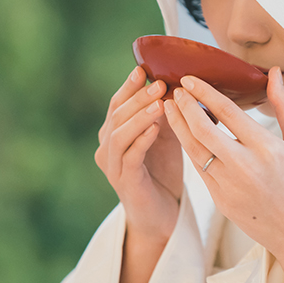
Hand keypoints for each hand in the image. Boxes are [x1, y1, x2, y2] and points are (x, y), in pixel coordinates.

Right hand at [95, 67, 183, 244]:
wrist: (161, 214)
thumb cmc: (163, 171)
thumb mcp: (165, 136)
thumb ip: (164, 113)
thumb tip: (177, 83)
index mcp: (114, 132)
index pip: (117, 103)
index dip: (128, 86)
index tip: (143, 68)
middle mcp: (106, 147)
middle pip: (116, 115)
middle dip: (137, 97)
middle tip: (158, 83)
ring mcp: (112, 165)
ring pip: (119, 134)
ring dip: (139, 116)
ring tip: (159, 103)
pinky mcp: (124, 182)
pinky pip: (130, 157)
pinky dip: (142, 140)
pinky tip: (156, 129)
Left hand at [164, 67, 283, 282]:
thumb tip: (272, 73)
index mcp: (267, 149)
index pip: (228, 113)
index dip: (204, 93)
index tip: (189, 79)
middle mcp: (245, 168)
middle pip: (203, 130)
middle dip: (184, 107)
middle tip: (175, 90)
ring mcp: (229, 187)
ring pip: (194, 150)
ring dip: (178, 126)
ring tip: (170, 108)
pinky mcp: (220, 201)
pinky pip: (199, 169)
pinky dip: (189, 148)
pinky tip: (184, 134)